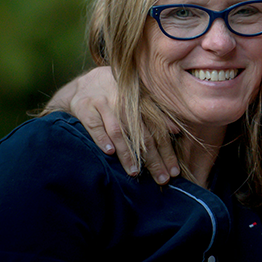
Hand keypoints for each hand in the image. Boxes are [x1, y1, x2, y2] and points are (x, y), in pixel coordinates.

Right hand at [65, 68, 178, 183]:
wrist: (86, 83)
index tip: (174, 171)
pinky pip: (94, 125)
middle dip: (153, 158)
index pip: (158, 130)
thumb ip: (157, 114)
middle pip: (142, 134)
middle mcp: (125, 101)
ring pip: (118, 131)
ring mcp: (104, 103)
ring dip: (127, 153)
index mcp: (141, 100)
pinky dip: (102, 139)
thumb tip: (176, 131)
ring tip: (135, 172)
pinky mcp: (85, 107)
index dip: (167, 151)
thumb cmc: (118, 95)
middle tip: (161, 178)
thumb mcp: (139, 99)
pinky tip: (109, 153)